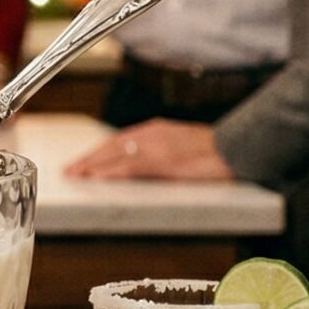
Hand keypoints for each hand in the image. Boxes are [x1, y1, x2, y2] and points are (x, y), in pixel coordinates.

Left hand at [66, 120, 233, 180]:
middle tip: (69, 171)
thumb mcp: (182, 148)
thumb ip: (161, 152)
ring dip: (93, 166)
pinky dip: (112, 172)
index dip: (97, 153)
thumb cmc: (216, 152)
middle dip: (88, 159)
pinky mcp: (166, 160)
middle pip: (111, 146)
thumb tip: (143, 167)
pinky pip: (132, 166)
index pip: (118, 141)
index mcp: (156, 130)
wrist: (239, 147)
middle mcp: (153, 134)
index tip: (81, 163)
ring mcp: (158, 146)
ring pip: (116, 155)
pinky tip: (97, 178)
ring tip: (75, 175)